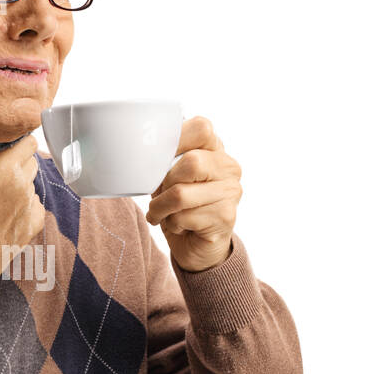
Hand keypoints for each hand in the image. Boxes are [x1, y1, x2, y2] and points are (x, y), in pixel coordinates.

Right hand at [0, 108, 45, 278]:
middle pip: (30, 160)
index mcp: (6, 168)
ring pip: (32, 184)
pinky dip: (23, 206)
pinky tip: (3, 211)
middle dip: (16, 161)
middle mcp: (24, 185)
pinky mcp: (32, 227)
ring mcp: (30, 207)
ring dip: (19, 184)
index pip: (27, 139)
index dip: (14, 141)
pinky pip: (34, 207)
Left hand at [145, 116, 241, 271]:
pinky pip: (184, 217)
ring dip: (161, 208)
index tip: (158, 158)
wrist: (195, 245)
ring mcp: (231, 192)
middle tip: (159, 195)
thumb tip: (141, 151)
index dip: (176, 139)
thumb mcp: (169, 178)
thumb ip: (165, 160)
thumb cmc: (179, 206)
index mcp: (216, 150)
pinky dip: (172, 224)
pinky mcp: (225, 217)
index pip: (202, 128)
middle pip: (191, 162)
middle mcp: (229, 167)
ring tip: (161, 213)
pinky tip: (180, 226)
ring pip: (181, 194)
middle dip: (164, 183)